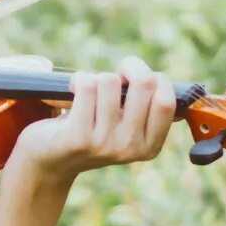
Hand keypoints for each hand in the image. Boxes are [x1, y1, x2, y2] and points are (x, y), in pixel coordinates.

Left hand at [11, 54, 174, 187]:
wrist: (49, 159)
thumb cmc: (91, 133)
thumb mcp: (125, 129)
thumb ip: (147, 112)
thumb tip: (176, 91)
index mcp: (148, 147)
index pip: (167, 101)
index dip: (155, 78)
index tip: (137, 78)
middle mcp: (129, 148)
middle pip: (144, 83)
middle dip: (130, 66)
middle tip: (116, 74)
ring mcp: (104, 144)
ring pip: (110, 80)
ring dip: (97, 77)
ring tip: (88, 92)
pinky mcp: (78, 137)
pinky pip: (86, 85)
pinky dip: (78, 80)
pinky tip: (72, 92)